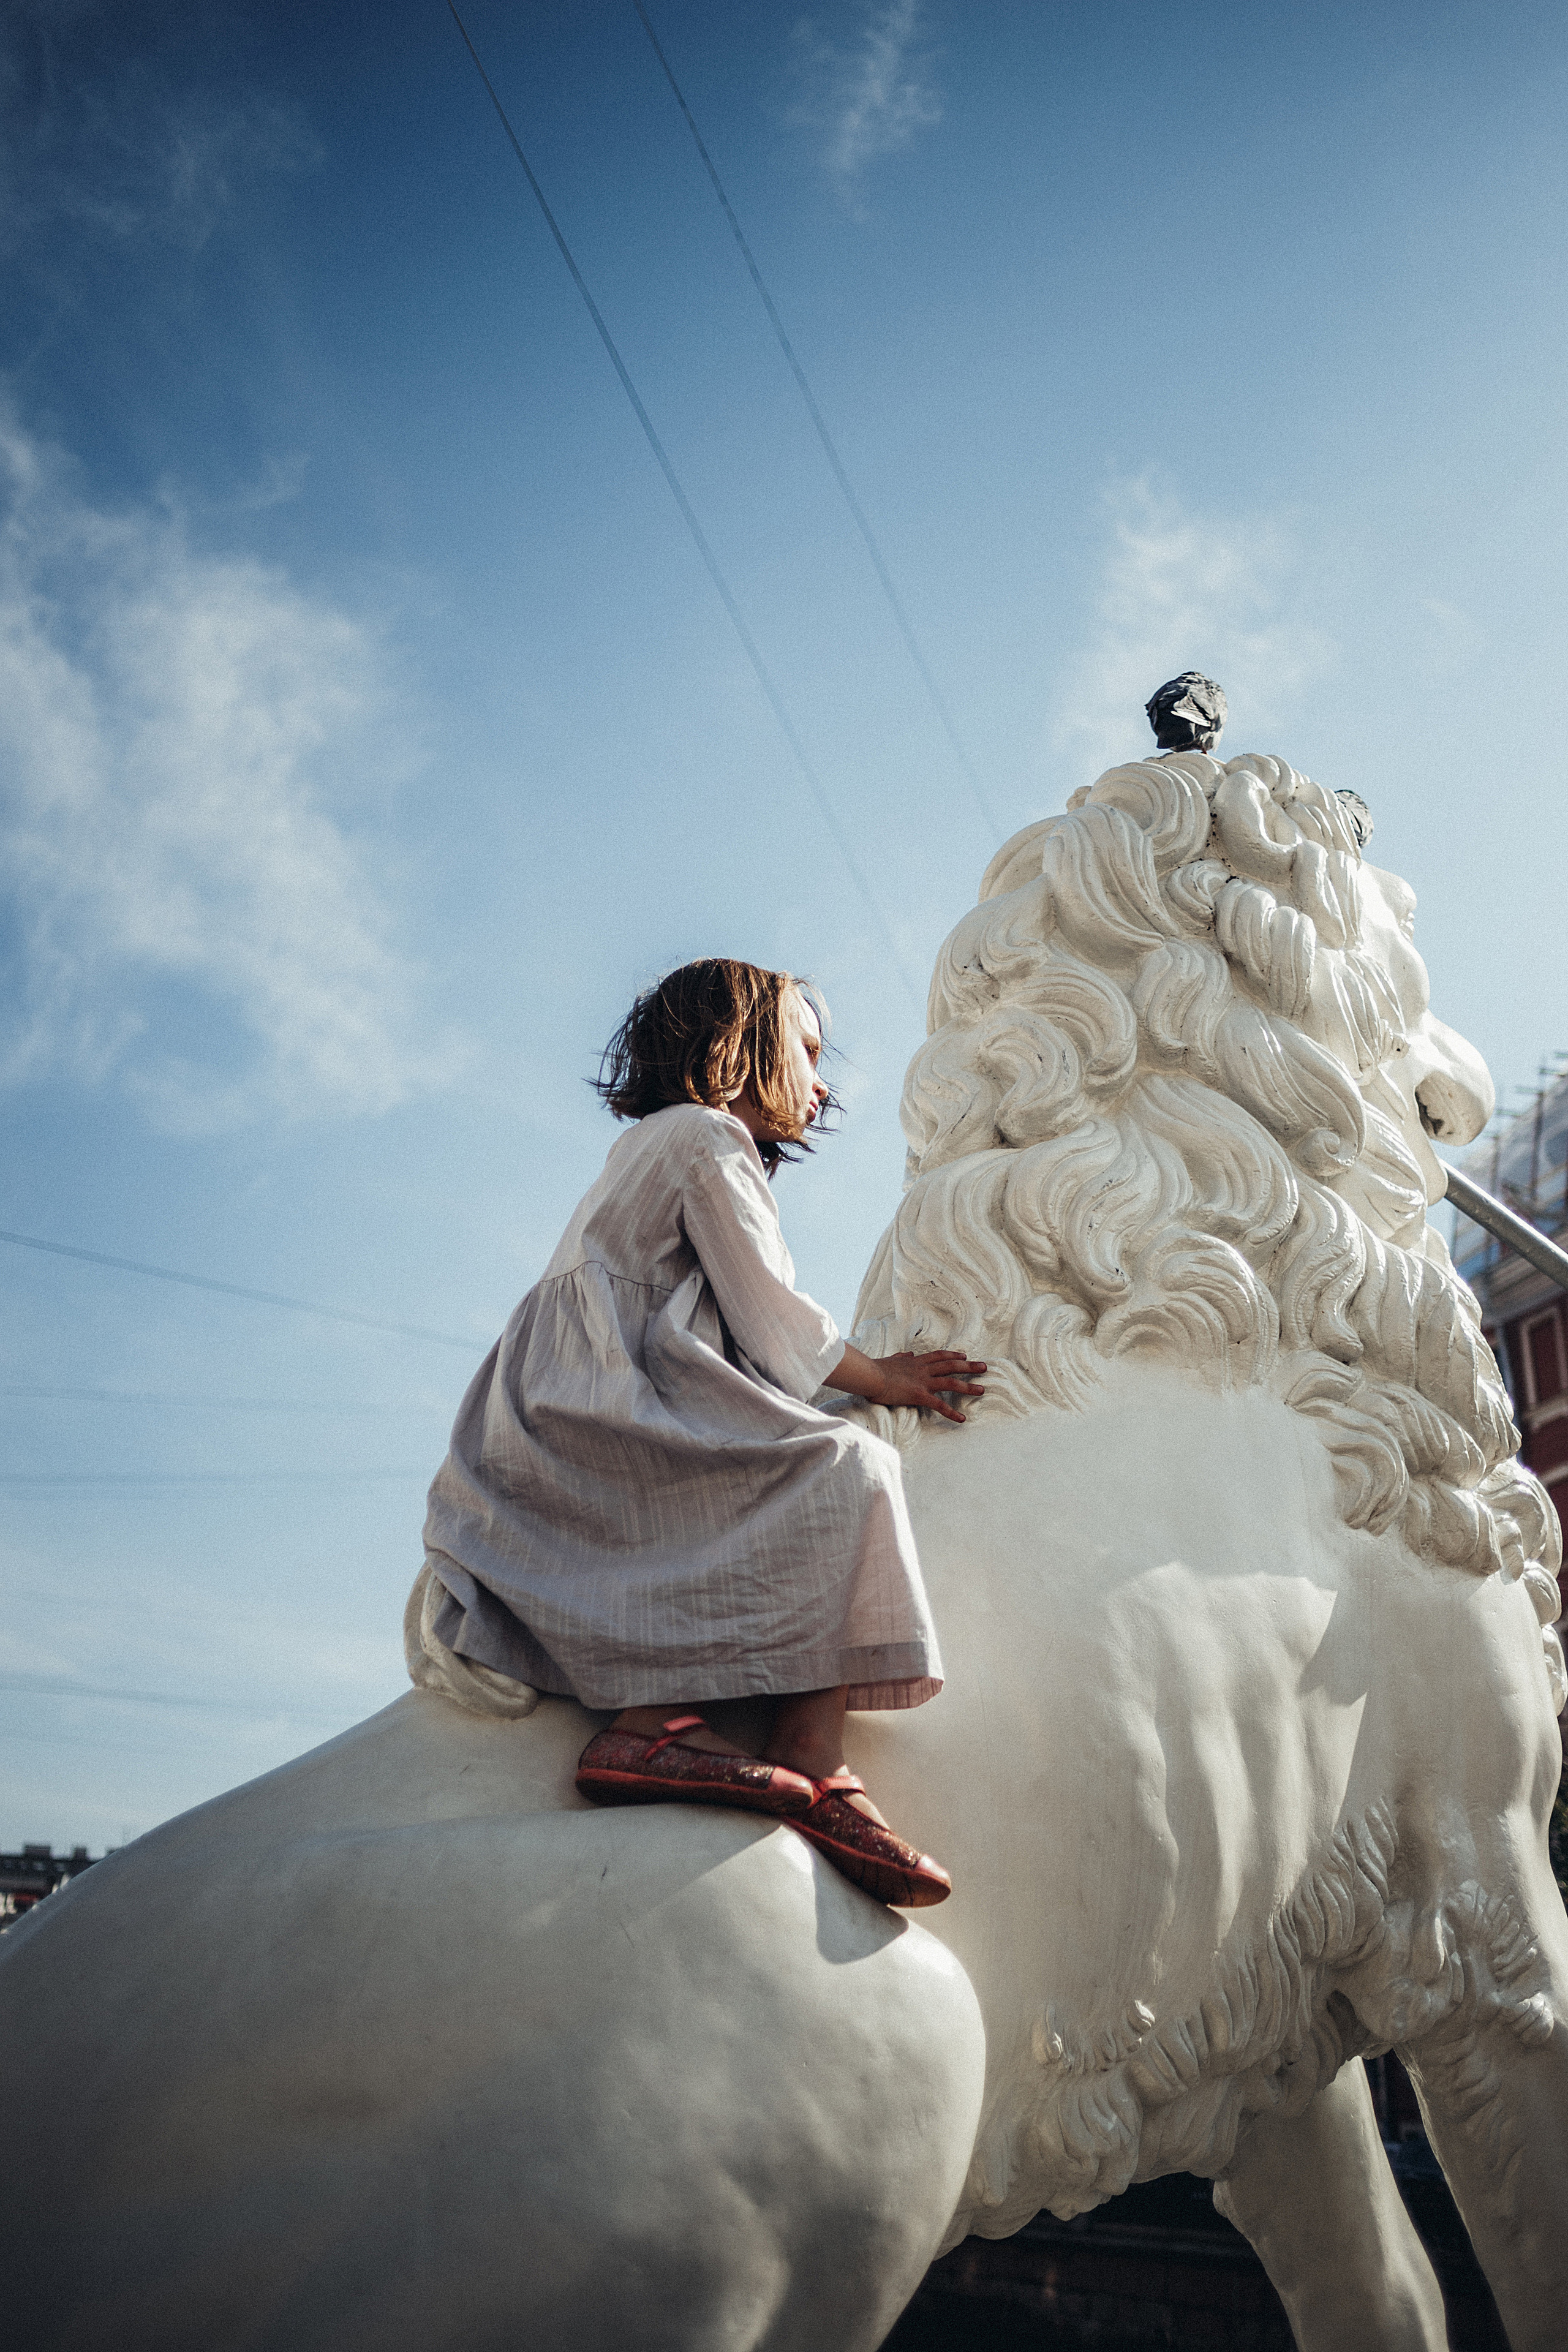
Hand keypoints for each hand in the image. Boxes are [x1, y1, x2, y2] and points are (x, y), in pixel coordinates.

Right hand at [826, 1343, 986, 1423]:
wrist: (870, 1375)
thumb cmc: (875, 1369)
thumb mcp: (891, 1360)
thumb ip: (901, 1358)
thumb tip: (907, 1355)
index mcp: (916, 1362)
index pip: (939, 1356)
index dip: (953, 1355)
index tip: (964, 1356)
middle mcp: (923, 1369)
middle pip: (951, 1365)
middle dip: (969, 1366)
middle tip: (984, 1367)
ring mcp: (923, 1381)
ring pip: (951, 1382)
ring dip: (968, 1386)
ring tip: (982, 1389)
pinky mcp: (919, 1395)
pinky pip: (939, 1405)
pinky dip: (952, 1412)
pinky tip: (962, 1419)